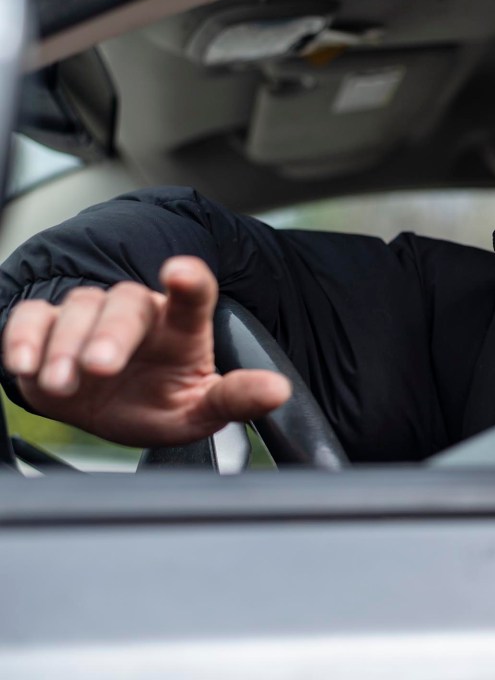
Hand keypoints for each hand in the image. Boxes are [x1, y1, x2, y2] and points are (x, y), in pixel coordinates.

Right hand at [2, 256, 290, 445]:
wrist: (109, 414)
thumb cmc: (162, 404)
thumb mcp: (201, 412)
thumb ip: (236, 399)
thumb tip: (279, 391)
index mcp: (184, 327)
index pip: (196, 295)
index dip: (191, 281)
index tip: (182, 272)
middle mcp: (139, 313)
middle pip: (126, 305)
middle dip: (111, 334)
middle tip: (100, 367)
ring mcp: (92, 316)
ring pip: (78, 308)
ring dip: (66, 347)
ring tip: (65, 384)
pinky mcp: (47, 327)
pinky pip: (31, 317)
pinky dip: (22, 337)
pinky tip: (24, 364)